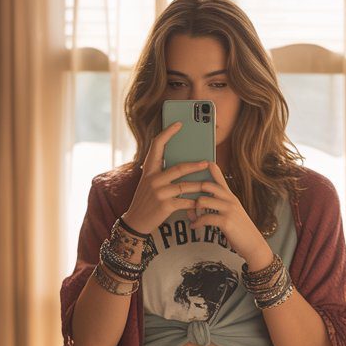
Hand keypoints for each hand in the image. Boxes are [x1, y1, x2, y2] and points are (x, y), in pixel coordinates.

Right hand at [122, 122, 211, 237]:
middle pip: (178, 168)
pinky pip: (185, 201)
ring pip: (185, 186)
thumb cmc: (146, 201)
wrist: (135, 222)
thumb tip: (183, 166)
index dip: (168, 133)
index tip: (179, 123)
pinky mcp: (164, 205)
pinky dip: (194, 203)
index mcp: (149, 170)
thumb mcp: (149, 184)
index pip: (157, 145)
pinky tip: (200, 203)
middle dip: (195, 166)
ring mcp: (158, 192)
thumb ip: (161, 174)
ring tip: (209, 185)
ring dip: (199, 186)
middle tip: (208, 163)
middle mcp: (152, 179)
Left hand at [190, 163, 271, 266]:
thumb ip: (222, 202)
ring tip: (191, 217)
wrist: (253, 245)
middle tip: (186, 200)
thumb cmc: (241, 229)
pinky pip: (205, 218)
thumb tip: (209, 197)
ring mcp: (229, 210)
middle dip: (193, 191)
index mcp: (231, 197)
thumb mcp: (234, 212)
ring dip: (192, 210)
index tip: (200, 164)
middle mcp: (230, 200)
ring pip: (203, 201)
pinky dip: (197, 222)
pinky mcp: (226, 222)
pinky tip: (194, 226)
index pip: (219, 178)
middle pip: (207, 186)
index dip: (210, 169)